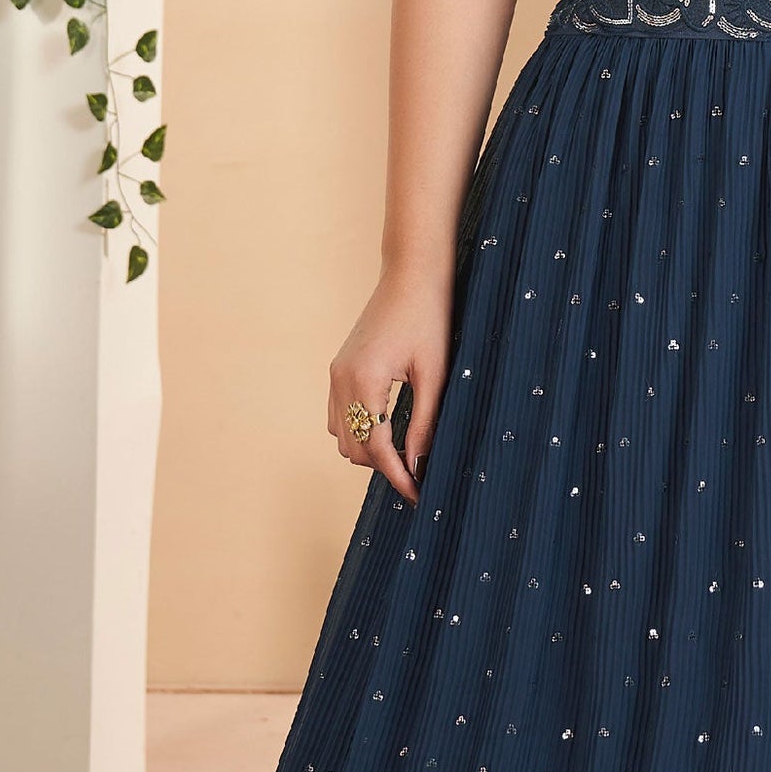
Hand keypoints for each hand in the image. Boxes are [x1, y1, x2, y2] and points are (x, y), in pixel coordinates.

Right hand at [327, 266, 451, 505]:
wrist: (411, 276)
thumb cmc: (429, 319)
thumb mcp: (435, 374)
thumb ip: (425, 422)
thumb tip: (419, 464)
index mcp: (366, 381)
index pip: (376, 449)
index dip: (397, 477)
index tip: (418, 495)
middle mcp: (342, 380)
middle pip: (353, 449)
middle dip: (383, 467)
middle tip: (418, 474)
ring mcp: (335, 374)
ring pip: (341, 436)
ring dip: (368, 450)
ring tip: (405, 453)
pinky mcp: (338, 369)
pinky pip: (339, 416)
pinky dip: (359, 431)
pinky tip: (387, 430)